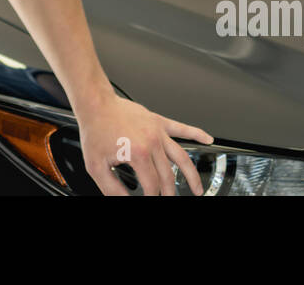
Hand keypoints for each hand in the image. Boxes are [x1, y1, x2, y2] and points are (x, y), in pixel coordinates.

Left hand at [76, 93, 213, 195]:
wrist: (96, 104)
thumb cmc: (95, 130)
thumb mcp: (96, 166)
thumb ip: (112, 188)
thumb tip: (124, 200)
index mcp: (138, 154)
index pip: (152, 184)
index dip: (152, 196)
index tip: (151, 199)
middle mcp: (152, 142)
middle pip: (168, 175)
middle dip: (170, 192)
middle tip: (170, 198)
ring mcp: (157, 131)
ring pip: (181, 156)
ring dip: (192, 174)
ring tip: (197, 188)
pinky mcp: (158, 121)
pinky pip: (181, 128)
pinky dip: (197, 133)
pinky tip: (208, 139)